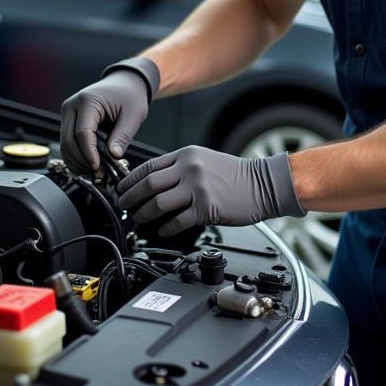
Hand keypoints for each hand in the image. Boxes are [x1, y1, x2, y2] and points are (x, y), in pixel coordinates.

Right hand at [60, 66, 151, 174]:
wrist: (124, 84)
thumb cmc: (130, 96)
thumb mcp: (133, 115)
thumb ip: (123, 136)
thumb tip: (114, 156)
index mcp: (88, 100)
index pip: (82, 133)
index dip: (89, 153)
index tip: (98, 167)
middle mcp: (72, 105)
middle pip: (69, 141)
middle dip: (82, 160)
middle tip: (98, 172)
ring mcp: (68, 112)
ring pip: (64, 144)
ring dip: (77, 161)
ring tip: (95, 170)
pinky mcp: (68, 120)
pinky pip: (67, 142)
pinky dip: (76, 156)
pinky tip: (88, 164)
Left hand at [117, 145, 304, 236]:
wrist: (264, 184)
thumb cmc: (236, 175)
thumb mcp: (205, 160)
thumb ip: (181, 167)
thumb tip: (155, 182)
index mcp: (187, 155)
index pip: (149, 166)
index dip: (130, 179)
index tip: (122, 188)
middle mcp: (190, 169)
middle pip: (149, 184)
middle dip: (130, 198)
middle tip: (124, 206)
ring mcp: (198, 189)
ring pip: (158, 203)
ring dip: (143, 214)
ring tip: (138, 220)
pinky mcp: (206, 208)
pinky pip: (177, 221)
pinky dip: (165, 228)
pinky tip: (161, 230)